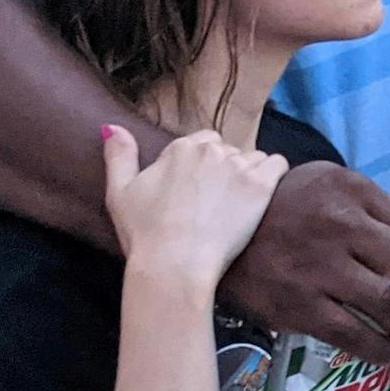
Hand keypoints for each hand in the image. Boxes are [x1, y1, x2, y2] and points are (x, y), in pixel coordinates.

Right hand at [103, 125, 286, 289]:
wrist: (174, 264)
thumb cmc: (144, 234)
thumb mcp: (119, 192)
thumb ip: (119, 155)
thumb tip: (111, 126)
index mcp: (181, 147)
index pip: (202, 143)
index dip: (201, 167)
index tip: (196, 191)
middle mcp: (211, 150)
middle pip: (228, 151)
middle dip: (224, 171)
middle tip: (215, 202)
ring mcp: (237, 166)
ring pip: (253, 158)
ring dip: (248, 175)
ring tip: (236, 204)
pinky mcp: (260, 185)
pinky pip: (278, 164)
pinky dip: (274, 175)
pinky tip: (264, 193)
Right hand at [218, 158, 389, 364]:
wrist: (217, 232)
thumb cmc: (280, 204)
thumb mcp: (326, 179)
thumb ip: (368, 199)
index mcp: (348, 192)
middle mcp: (340, 227)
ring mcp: (321, 270)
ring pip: (383, 304)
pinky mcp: (301, 307)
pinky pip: (351, 334)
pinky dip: (376, 348)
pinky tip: (386, 353)